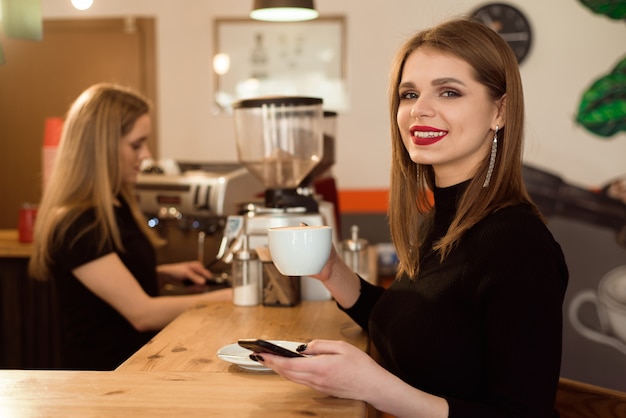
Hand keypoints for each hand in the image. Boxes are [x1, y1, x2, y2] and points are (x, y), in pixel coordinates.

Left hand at [157, 261, 211, 284]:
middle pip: (204, 281)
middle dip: (198, 286)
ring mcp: (195, 277)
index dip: (207, 281)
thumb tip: (204, 282)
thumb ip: (195, 278)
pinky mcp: (191, 282)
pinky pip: (195, 288)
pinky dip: (191, 289)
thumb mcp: (186, 273)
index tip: (205, 287)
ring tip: (188, 287)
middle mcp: (198, 272)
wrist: (167, 275)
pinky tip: (187, 287)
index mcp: (198, 266)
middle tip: (192, 287)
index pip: (207, 274)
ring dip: (194, 288)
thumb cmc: (175, 271)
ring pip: (199, 286)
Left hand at [254, 339, 384, 400]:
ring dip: (279, 369)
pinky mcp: (322, 389)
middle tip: (259, 355)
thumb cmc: (362, 367)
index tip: (261, 353)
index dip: (273, 359)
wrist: (374, 387)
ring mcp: (318, 386)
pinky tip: (288, 367)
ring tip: (270, 360)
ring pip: (292, 378)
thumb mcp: (342, 347)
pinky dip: (290, 373)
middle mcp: (316, 379)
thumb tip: (305, 347)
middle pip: (287, 373)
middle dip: (271, 364)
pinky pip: (301, 381)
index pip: (289, 363)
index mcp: (320, 367)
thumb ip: (321, 345)